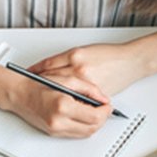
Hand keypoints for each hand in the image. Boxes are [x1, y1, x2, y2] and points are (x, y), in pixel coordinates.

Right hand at [5, 69, 113, 137]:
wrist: (19, 94)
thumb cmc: (38, 85)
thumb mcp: (67, 80)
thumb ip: (89, 89)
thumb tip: (103, 99)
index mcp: (63, 106)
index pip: (94, 116)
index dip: (105, 112)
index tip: (108, 105)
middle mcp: (59, 121)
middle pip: (92, 128)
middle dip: (102, 119)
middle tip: (104, 109)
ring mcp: (55, 129)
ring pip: (85, 133)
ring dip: (94, 125)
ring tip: (95, 112)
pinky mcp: (53, 133)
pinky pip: (75, 134)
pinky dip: (83, 127)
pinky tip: (84, 116)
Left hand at [27, 43, 147, 98]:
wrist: (130, 62)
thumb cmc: (110, 56)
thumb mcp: (85, 52)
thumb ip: (67, 60)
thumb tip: (50, 69)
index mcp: (75, 56)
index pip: (47, 65)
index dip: (35, 72)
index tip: (26, 76)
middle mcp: (78, 69)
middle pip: (51, 79)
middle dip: (39, 85)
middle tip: (29, 89)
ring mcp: (86, 83)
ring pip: (63, 93)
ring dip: (52, 96)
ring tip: (43, 99)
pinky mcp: (94, 94)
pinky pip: (76, 102)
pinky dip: (69, 103)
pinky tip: (63, 105)